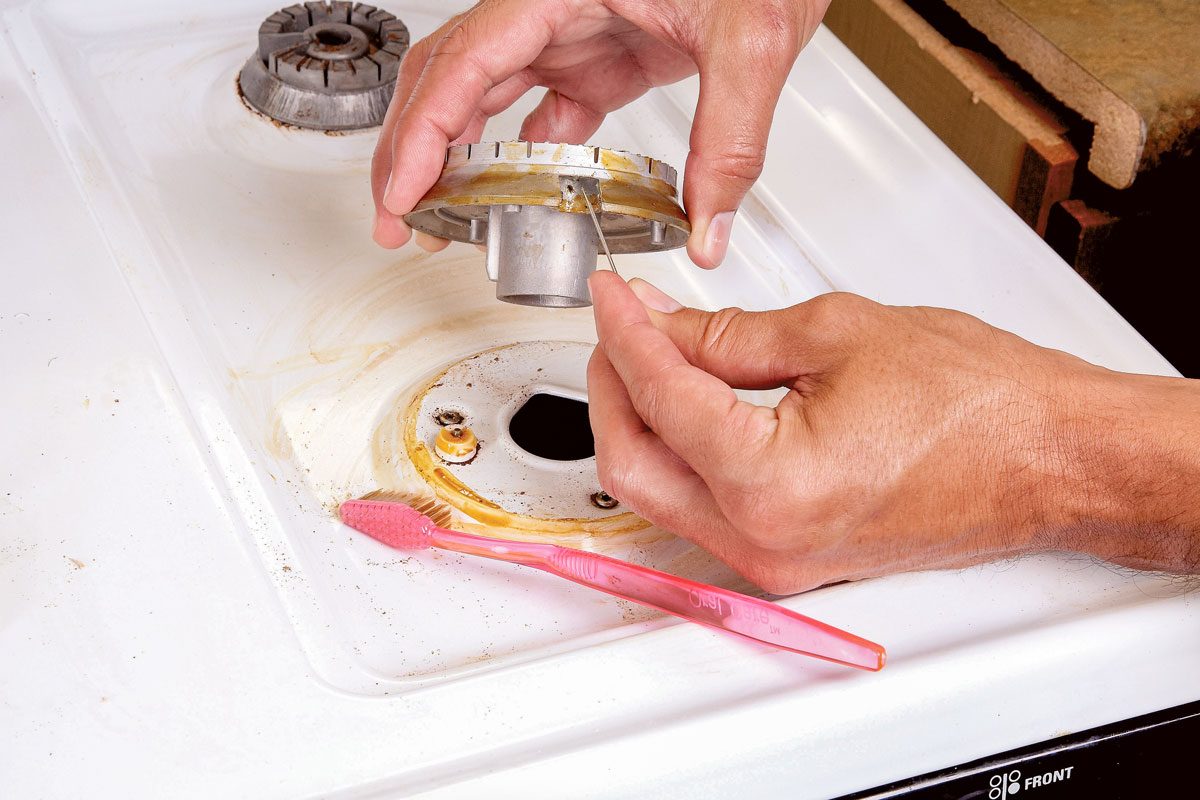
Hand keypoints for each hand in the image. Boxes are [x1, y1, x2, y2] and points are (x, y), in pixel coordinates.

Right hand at [372, 0, 829, 266]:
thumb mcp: (751, 40)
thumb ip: (729, 141)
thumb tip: (707, 225)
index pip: (463, 64)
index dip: (420, 134)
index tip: (401, 192)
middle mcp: (549, 7)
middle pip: (447, 80)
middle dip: (410, 153)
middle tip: (397, 221)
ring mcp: (569, 32)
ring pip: (481, 96)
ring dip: (451, 158)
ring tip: (435, 216)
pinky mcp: (596, 56)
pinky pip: (539, 110)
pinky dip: (517, 157)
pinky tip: (511, 194)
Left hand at [587, 272, 1199, 592]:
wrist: (1050, 458)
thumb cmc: (980, 402)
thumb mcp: (835, 332)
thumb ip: (725, 333)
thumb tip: (660, 321)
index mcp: (772, 483)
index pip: (658, 396)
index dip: (623, 332)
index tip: (610, 295)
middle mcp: (765, 540)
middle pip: (631, 465)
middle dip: (610, 388)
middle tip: (619, 327)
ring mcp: (775, 561)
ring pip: (658, 493)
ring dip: (639, 422)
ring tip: (649, 353)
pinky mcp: (789, 559)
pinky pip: (702, 509)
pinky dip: (681, 453)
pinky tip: (687, 403)